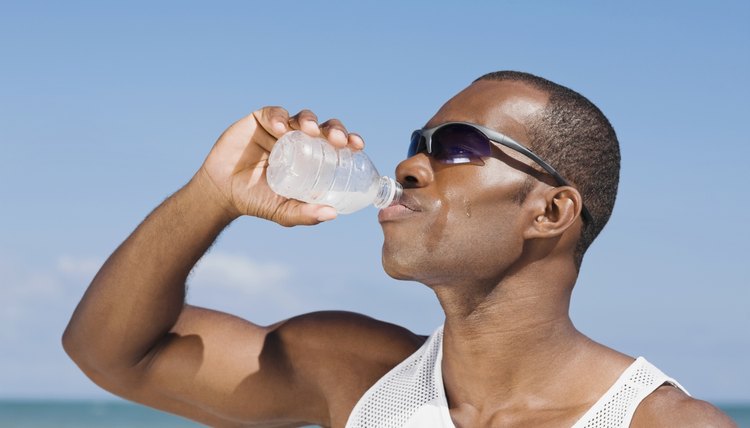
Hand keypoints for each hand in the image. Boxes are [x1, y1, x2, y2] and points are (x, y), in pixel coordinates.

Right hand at [197, 107, 364, 225]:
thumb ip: (306, 214)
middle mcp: (299, 140)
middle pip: (323, 127)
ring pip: (302, 116)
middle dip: (334, 129)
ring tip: (310, 130)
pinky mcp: (259, 120)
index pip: (335, 144)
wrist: (223, 193)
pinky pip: (273, 113)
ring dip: (310, 120)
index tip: (358, 146)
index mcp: (312, 157)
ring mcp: (280, 128)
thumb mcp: (284, 211)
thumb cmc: (258, 201)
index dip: (348, 140)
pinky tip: (279, 126)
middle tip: (339, 140)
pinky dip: (278, 117)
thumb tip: (333, 214)